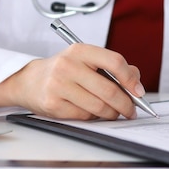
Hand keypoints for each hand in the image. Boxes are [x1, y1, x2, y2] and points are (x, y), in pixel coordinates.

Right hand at [0, 44, 142, 119]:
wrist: (29, 81)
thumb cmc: (64, 71)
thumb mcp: (86, 60)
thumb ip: (113, 67)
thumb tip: (136, 83)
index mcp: (80, 50)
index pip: (114, 61)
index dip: (130, 79)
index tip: (139, 92)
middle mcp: (68, 65)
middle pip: (109, 90)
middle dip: (126, 104)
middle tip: (131, 111)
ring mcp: (58, 85)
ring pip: (98, 106)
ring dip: (112, 114)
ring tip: (114, 113)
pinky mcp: (53, 104)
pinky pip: (84, 116)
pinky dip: (94, 117)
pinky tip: (92, 113)